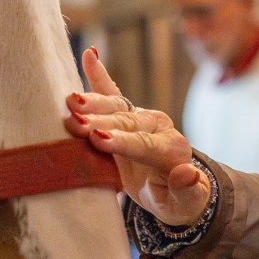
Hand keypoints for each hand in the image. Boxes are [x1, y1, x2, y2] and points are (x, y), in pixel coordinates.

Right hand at [63, 48, 211, 225]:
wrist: (174, 191)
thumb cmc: (176, 201)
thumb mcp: (185, 205)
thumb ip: (187, 191)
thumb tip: (188, 174)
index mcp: (171, 149)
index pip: (144, 144)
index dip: (121, 142)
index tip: (98, 140)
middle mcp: (157, 128)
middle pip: (126, 123)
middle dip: (100, 122)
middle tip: (75, 123)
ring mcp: (140, 118)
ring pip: (116, 107)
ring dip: (92, 103)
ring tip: (70, 102)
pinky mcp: (127, 115)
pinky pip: (111, 92)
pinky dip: (99, 74)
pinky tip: (89, 53)